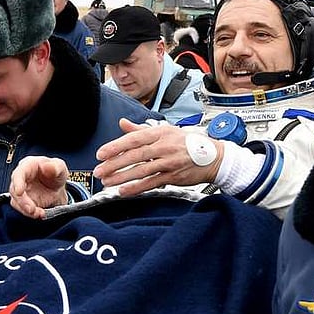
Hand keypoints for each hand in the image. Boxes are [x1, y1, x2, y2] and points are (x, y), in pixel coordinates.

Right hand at [9, 156, 70, 219]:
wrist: (56, 188)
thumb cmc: (56, 174)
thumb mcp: (60, 167)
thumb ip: (56, 166)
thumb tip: (46, 166)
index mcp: (28, 165)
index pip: (19, 173)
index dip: (17, 182)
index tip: (19, 192)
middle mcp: (21, 178)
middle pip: (14, 189)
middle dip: (22, 201)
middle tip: (32, 209)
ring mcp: (20, 191)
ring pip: (16, 202)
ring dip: (26, 210)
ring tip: (39, 213)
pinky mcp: (22, 202)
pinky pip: (22, 209)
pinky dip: (30, 214)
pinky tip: (40, 214)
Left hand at [93, 118, 221, 196]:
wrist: (214, 157)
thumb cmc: (187, 143)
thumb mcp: (165, 131)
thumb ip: (141, 129)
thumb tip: (122, 123)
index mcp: (160, 133)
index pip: (134, 139)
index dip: (115, 146)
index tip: (100, 154)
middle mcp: (164, 146)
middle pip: (135, 155)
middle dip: (114, 164)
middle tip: (99, 170)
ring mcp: (170, 162)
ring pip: (141, 170)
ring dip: (122, 177)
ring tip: (107, 181)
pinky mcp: (174, 176)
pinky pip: (151, 183)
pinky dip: (136, 188)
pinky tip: (124, 191)